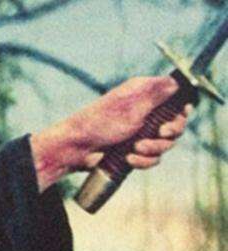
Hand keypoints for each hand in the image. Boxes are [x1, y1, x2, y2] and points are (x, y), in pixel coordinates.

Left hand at [29, 76, 191, 192]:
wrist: (77, 149)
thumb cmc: (101, 122)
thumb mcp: (132, 104)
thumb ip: (157, 92)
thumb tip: (177, 82)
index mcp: (144, 95)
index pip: (177, 100)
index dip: (182, 109)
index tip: (180, 115)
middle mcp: (145, 112)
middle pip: (176, 124)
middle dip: (170, 132)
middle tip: (160, 133)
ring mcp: (140, 133)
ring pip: (165, 144)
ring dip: (154, 148)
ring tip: (135, 147)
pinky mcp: (134, 151)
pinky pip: (152, 159)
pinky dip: (143, 161)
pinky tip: (129, 159)